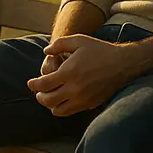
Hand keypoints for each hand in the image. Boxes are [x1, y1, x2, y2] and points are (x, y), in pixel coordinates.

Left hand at [26, 34, 147, 116]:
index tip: (30, 83)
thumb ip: (59, 44)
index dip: (34, 85)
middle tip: (39, 91)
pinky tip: (63, 99)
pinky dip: (62, 107)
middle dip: (39, 96)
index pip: (43, 85)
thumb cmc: (99, 50)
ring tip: (50, 96)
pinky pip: (70, 111)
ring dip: (50, 104)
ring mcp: (82, 99)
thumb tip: (45, 52)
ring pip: (57, 110)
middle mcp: (74, 88)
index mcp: (69, 72)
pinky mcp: (89, 104)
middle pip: (47, 100)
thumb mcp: (78, 40)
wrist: (122, 64)